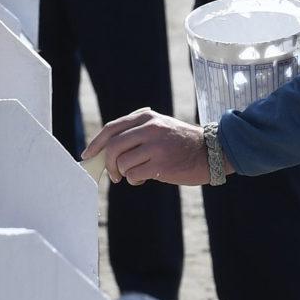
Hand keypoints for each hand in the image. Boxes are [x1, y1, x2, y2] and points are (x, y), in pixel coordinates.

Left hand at [81, 108, 209, 186]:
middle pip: (112, 147)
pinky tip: (146, 178)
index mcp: (146, 118)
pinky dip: (135, 180)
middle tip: (113, 174)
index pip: (111, 128)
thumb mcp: (160, 126)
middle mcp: (149, 129)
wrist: (211, 152)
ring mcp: (156, 146)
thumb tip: (105, 149)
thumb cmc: (181, 143)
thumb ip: (136, 132)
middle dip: (107, 164)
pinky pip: (134, 175)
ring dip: (124, 174)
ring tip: (137, 174)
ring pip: (122, 163)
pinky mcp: (161, 165)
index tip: (88, 155)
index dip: (96, 143)